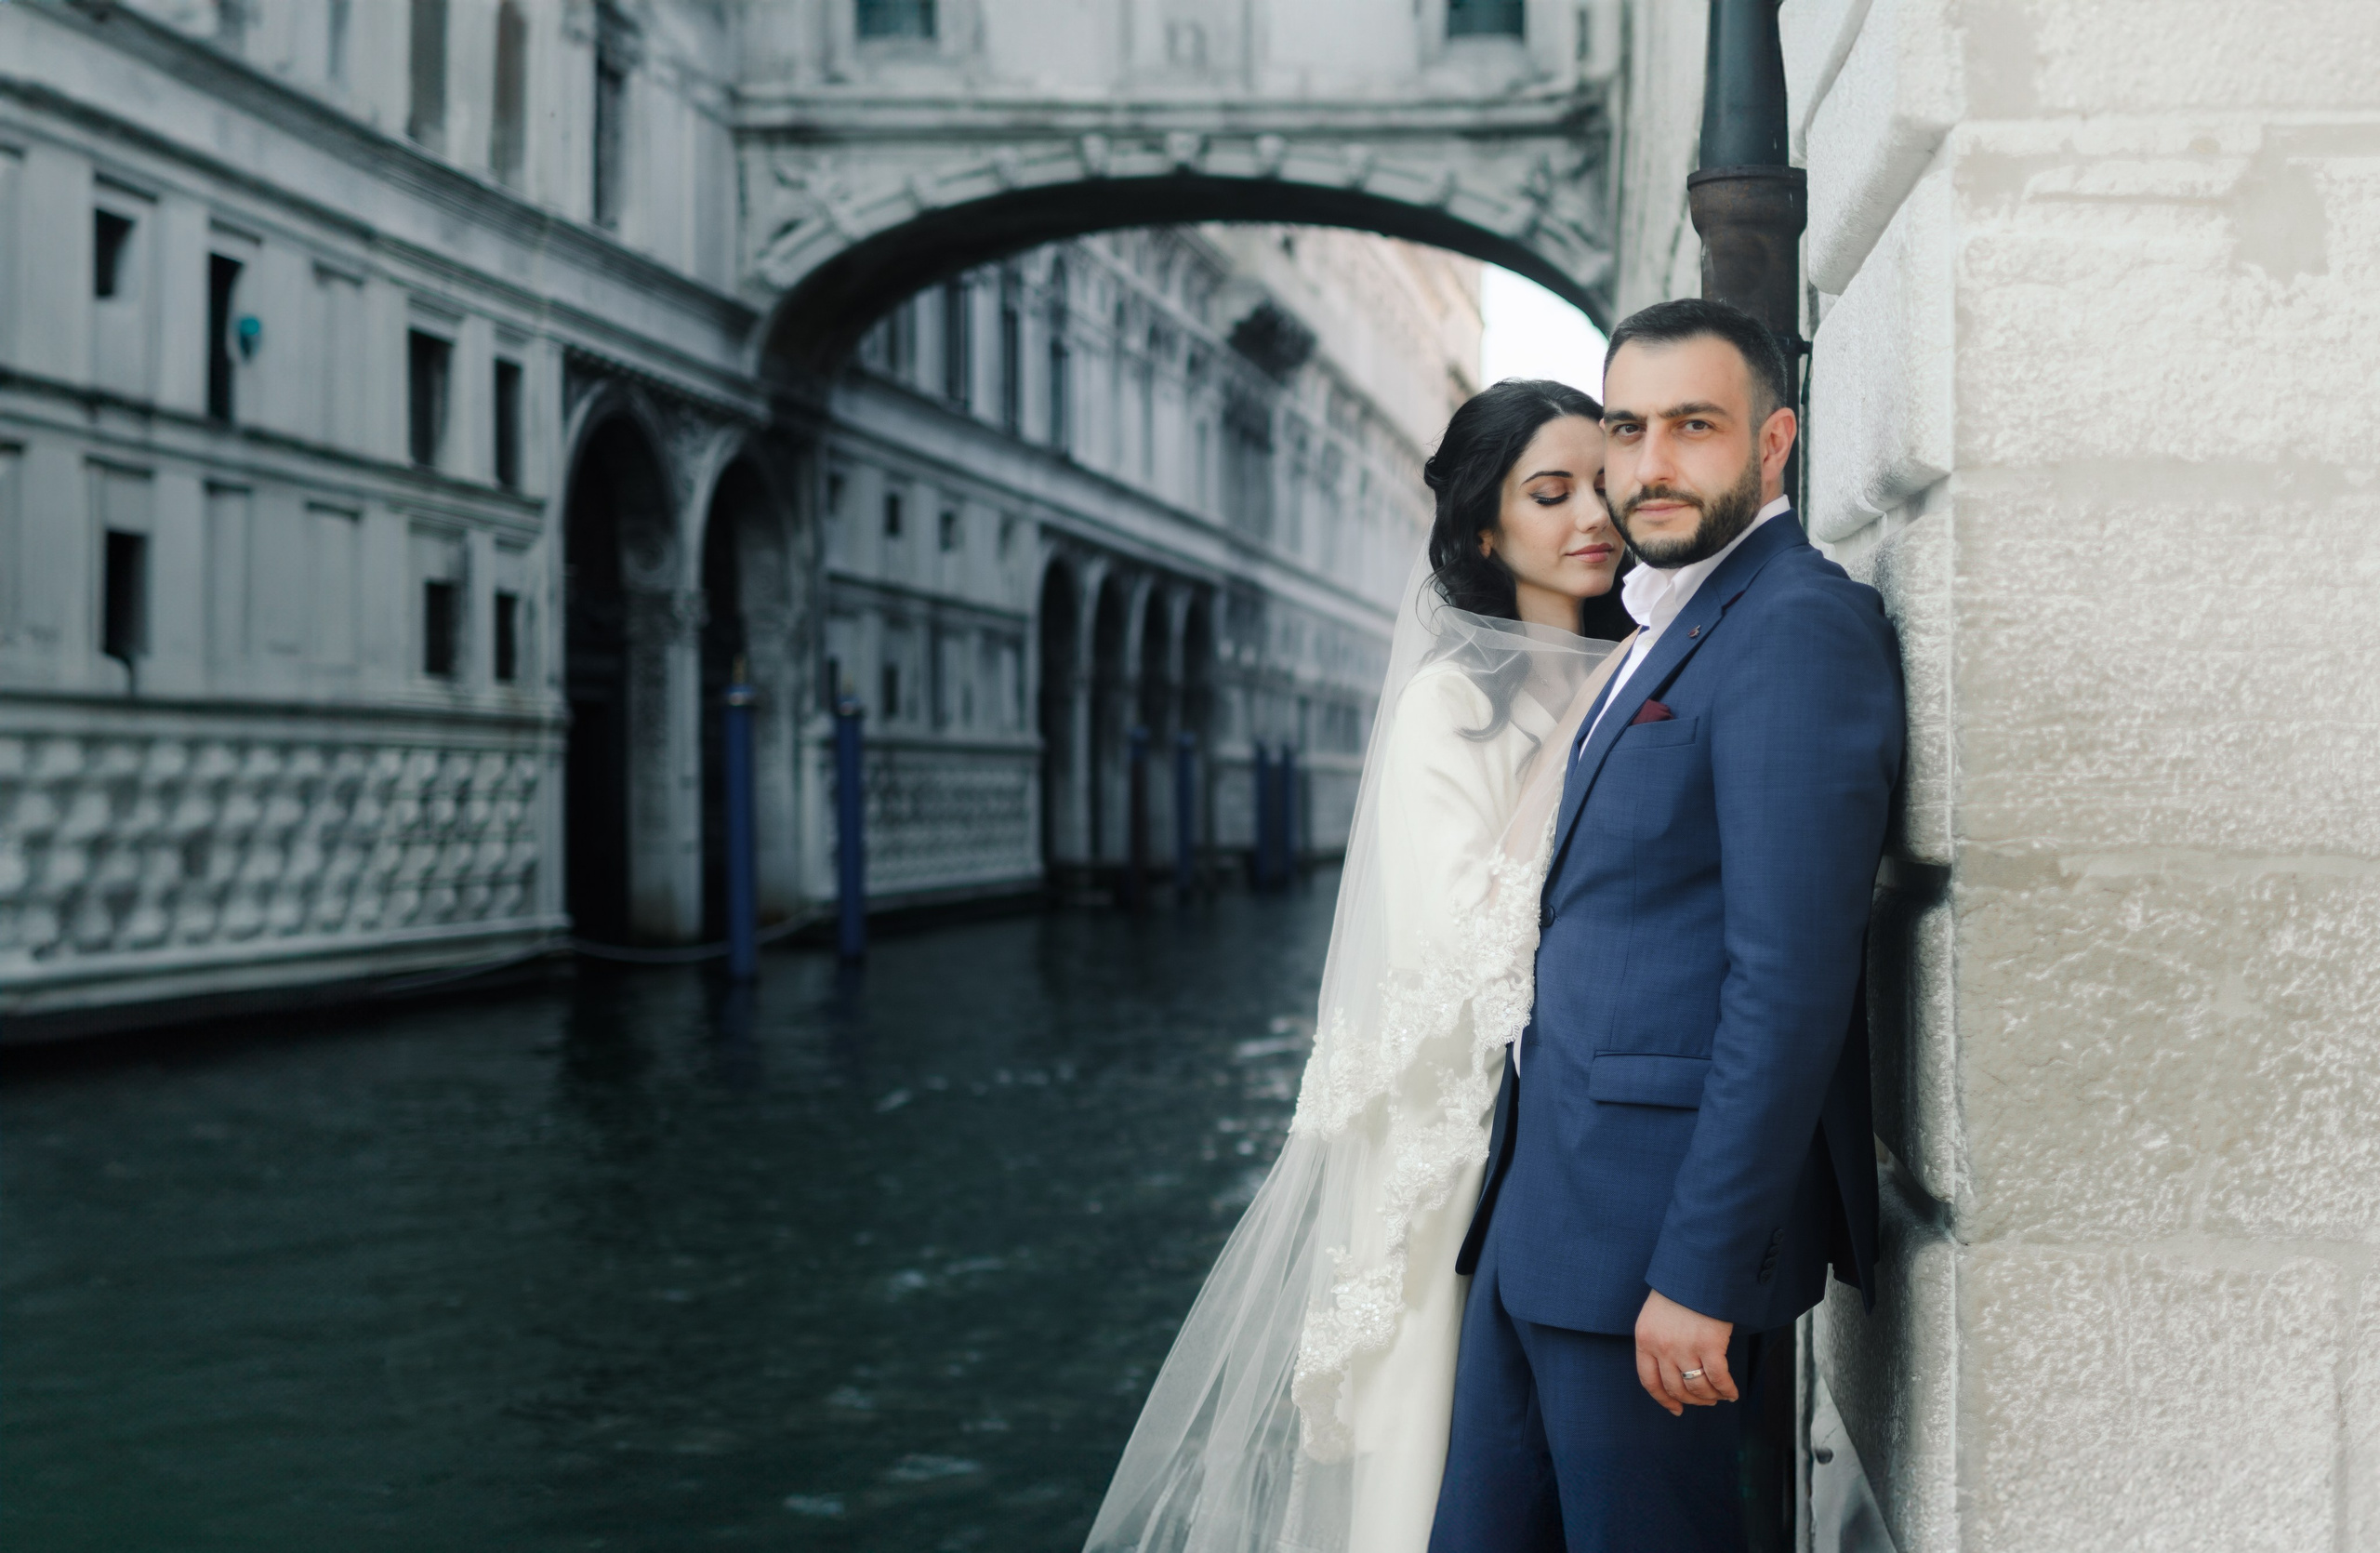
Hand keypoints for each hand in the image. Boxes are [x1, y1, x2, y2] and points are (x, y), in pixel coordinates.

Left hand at [1634, 1289, 1735, 1415]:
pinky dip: (1727, 1390)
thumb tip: (1671, 1370)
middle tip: (1704, 1401)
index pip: (1649, 1380)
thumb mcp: (1655, 1314)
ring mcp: (1684, 1347)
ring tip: (1719, 1396)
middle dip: (1691, 1400)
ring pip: (1697, 1387)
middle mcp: (1661, 1347)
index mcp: (1644, 1339)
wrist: (1697, 1269)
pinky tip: (1732, 1392)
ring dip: (1710, 1397)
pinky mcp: (1709, 1345)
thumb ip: (1658, 1340)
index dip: (1663, 1399)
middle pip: (1674, 1387)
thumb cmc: (1679, 1289)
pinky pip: (1718, 1379)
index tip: (1675, 1409)